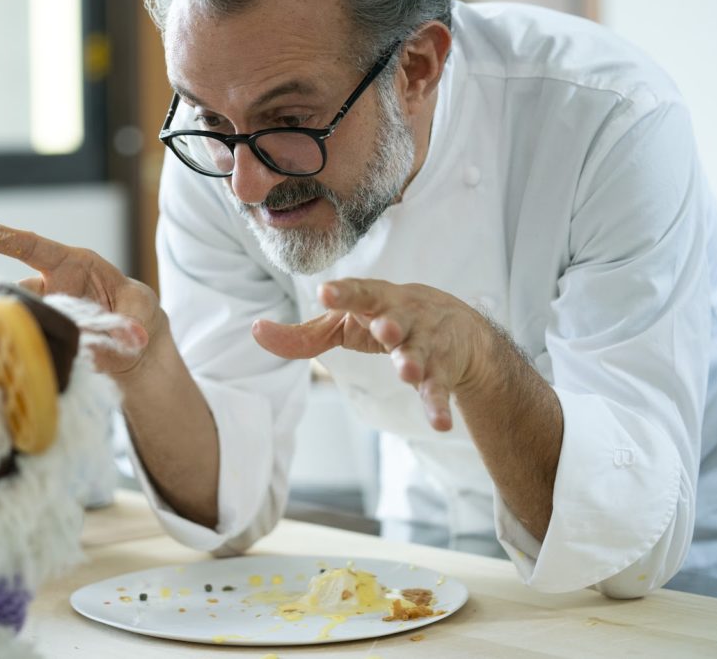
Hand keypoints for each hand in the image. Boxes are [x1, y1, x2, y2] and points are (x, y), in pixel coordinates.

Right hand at [0, 219, 161, 375]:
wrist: (133, 344)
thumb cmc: (135, 312)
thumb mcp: (142, 311)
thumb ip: (133, 322)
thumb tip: (132, 338)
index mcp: (73, 264)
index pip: (32, 246)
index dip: (1, 237)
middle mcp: (49, 287)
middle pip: (19, 292)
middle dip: (14, 308)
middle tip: (18, 324)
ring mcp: (42, 315)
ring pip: (19, 322)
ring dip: (25, 338)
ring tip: (41, 354)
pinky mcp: (41, 339)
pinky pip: (28, 346)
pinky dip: (30, 357)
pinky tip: (34, 372)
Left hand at [252, 279, 489, 430]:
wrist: (461, 329)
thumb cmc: (387, 318)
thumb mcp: (346, 323)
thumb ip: (304, 334)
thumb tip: (256, 331)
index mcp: (375, 300)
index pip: (358, 293)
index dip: (343, 293)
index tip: (326, 292)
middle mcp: (403, 317)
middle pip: (396, 319)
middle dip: (390, 324)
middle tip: (384, 330)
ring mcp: (425, 344)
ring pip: (419, 353)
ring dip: (413, 363)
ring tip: (409, 373)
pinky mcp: (443, 371)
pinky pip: (439, 389)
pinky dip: (439, 405)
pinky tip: (440, 423)